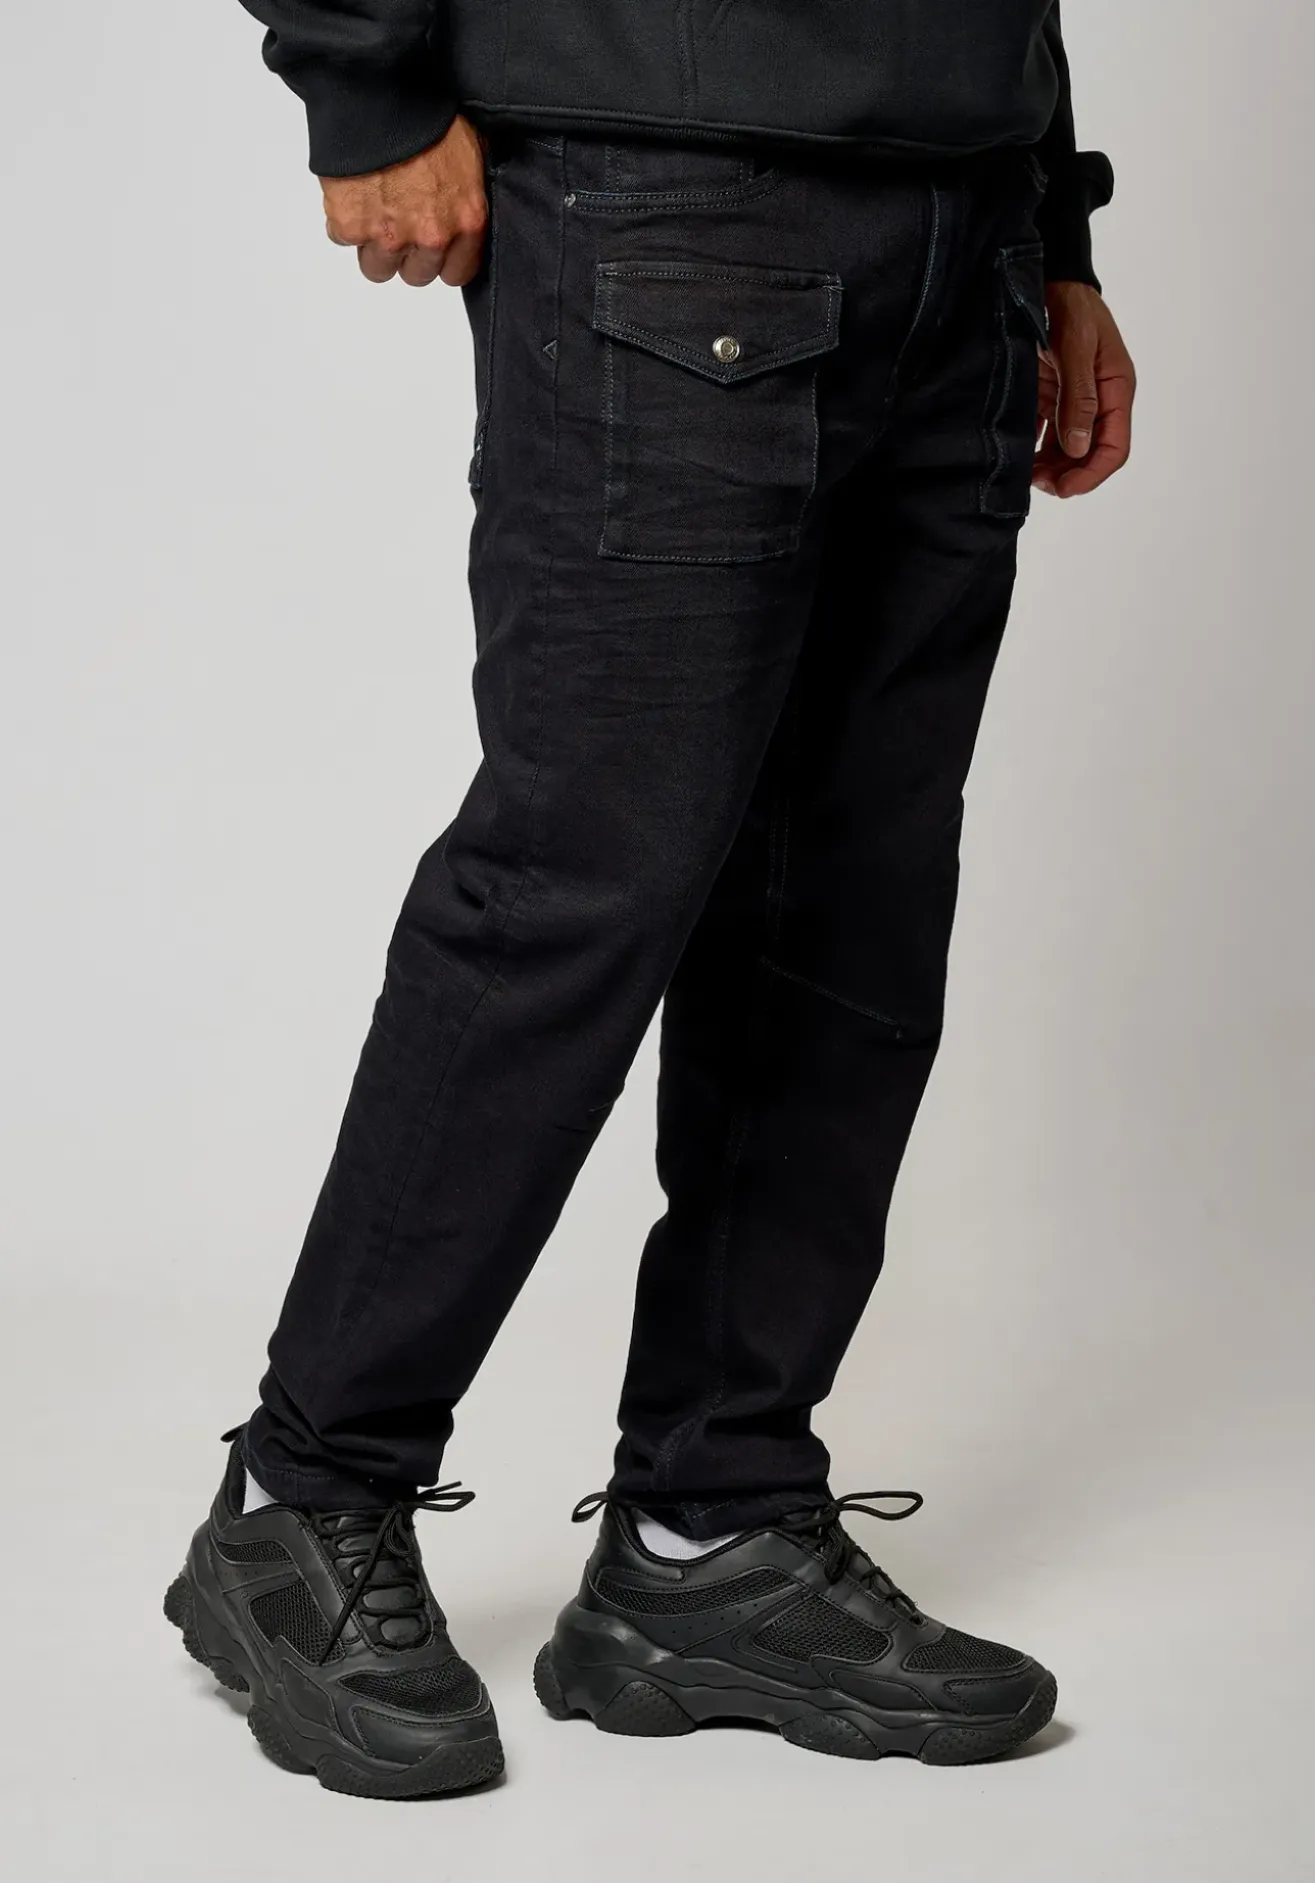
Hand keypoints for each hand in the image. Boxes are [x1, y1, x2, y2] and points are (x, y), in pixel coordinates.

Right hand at [321, 115, 487, 288]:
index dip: (441, 259)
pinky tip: (352, 193)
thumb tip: (463, 209)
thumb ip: (468, 194)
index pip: (456, 272)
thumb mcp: (471, 152)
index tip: (432, 245)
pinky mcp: (350, 226)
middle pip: (416, 275)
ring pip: (378, 267)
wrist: (380, 92)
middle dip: (408, 253)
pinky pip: (342, 238)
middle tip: (400, 219)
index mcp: (465, 222)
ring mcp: (388, 236)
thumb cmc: (427, 114)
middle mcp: (430, 237)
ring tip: (373, 209)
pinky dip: (343, 220)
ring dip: (373, 245)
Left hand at [1034, 284, 1135, 497]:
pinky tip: (1018, 460)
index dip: (1092, 474)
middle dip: (1068, 475)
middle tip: (1036, 486)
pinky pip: (1046, 434)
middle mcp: (1099, 400)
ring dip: (1049, 468)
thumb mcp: (1076, 348)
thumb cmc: (1069, 306)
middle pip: (1090, 453)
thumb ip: (1078, 397)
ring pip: (1067, 449)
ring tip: (1024, 477)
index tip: (1065, 489)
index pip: (1114, 447)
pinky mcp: (1051, 396)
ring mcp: (1074, 400)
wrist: (1050, 279)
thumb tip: (1079, 447)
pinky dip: (1035, 450)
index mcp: (1116, 389)